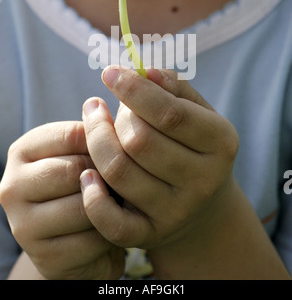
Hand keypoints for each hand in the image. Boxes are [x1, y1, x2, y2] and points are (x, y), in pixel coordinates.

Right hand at [0, 121, 124, 279]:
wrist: (78, 243)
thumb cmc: (85, 186)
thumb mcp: (83, 154)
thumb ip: (93, 134)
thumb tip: (102, 107)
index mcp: (22, 151)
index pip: (72, 134)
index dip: (105, 142)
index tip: (120, 149)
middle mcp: (13, 186)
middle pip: (75, 171)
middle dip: (106, 176)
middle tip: (124, 179)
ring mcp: (23, 225)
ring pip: (83, 206)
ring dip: (110, 206)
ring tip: (119, 201)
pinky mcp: (44, 257)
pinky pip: (91, 240)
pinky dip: (110, 233)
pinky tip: (111, 227)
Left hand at [81, 67, 238, 250]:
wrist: (201, 205)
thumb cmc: (191, 143)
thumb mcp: (194, 111)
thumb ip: (172, 86)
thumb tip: (143, 71)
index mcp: (220, 142)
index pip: (170, 114)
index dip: (134, 90)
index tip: (109, 73)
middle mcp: (204, 181)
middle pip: (139, 141)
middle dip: (115, 118)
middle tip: (107, 109)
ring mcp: (177, 212)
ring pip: (118, 172)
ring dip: (96, 142)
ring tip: (94, 126)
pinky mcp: (150, 235)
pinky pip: (110, 221)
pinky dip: (91, 195)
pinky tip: (87, 172)